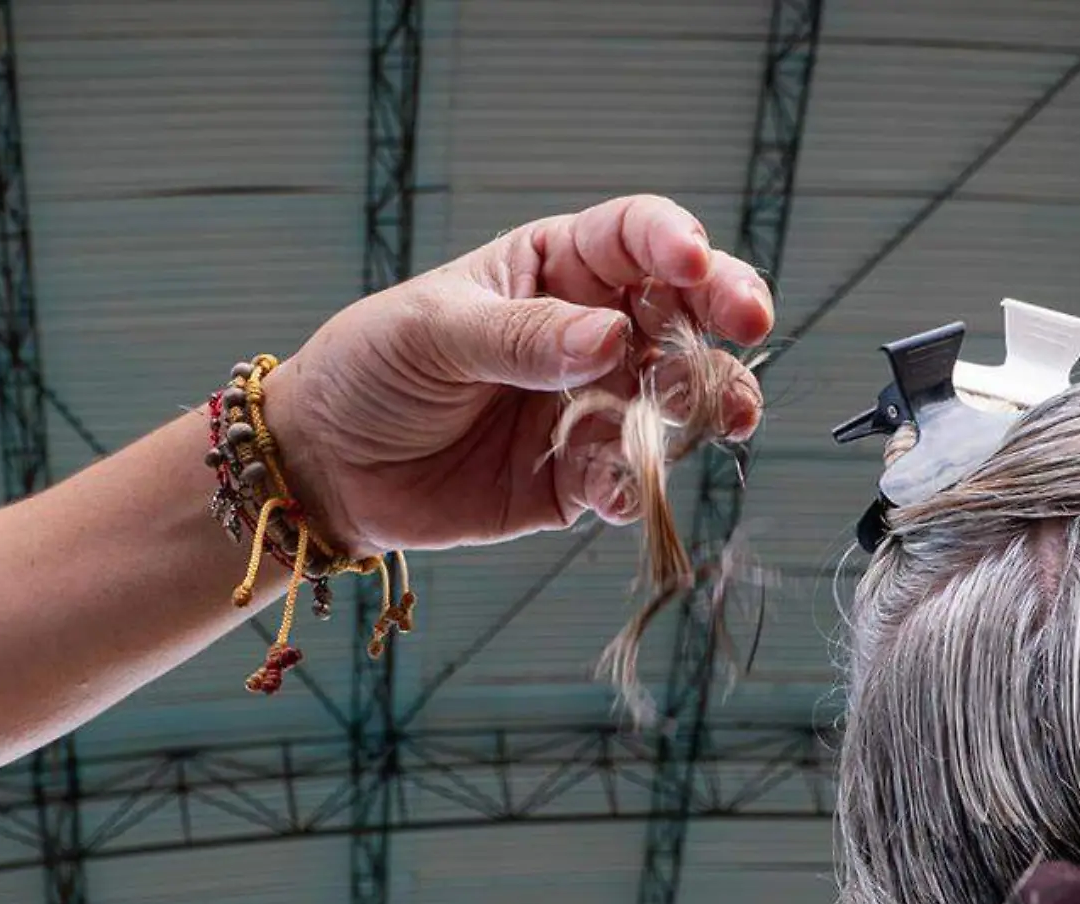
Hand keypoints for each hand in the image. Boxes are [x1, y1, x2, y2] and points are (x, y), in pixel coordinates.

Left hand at [262, 195, 771, 556]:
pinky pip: (628, 476)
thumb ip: (521, 336)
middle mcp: (590, 331)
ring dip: (707, 402)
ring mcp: (593, 403)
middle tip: (750, 324)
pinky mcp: (580, 475)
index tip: (694, 263)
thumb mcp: (432, 332)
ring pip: (678, 396)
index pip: (633, 237)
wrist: (329, 467)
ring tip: (725, 417)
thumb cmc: (370, 369)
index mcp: (554, 269)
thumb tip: (608, 338)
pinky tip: (619, 489)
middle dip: (726, 311)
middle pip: (683, 311)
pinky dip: (634, 485)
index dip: (672, 242)